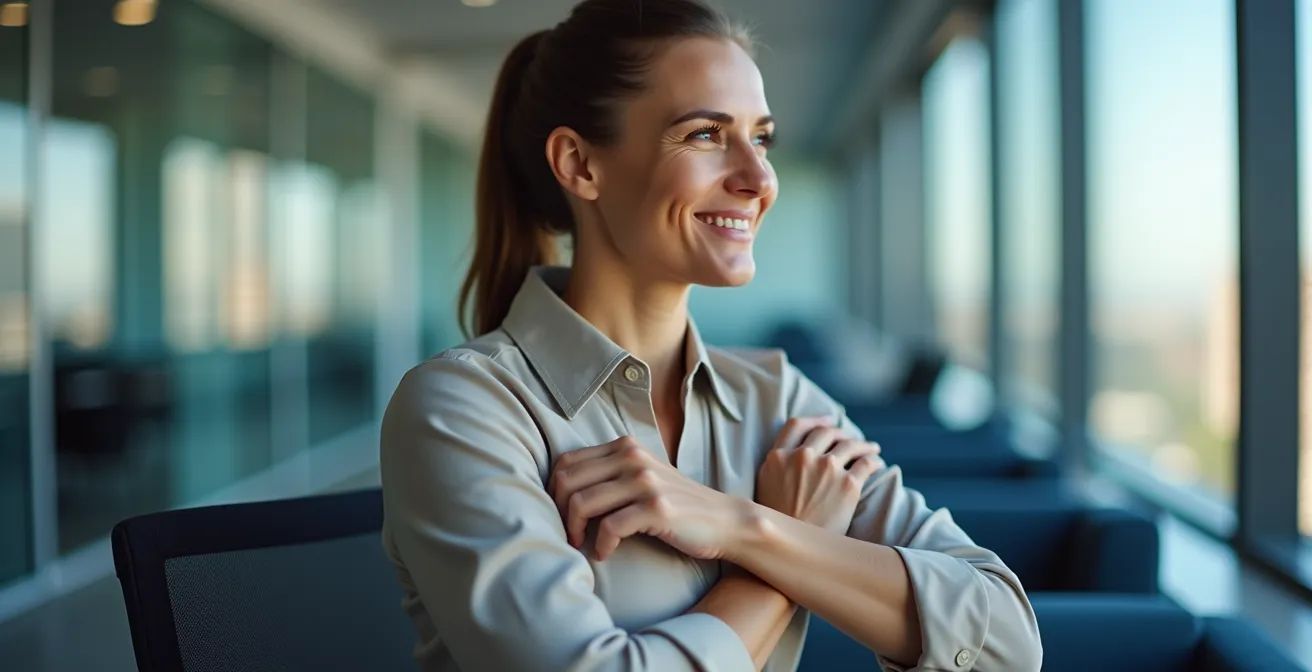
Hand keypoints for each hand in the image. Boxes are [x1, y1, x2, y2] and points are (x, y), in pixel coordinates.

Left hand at [548, 436, 748, 560]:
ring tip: (581, 545)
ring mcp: (645, 481)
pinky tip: (605, 554)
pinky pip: (610, 527)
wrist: (723, 520)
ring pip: (583, 503)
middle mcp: (633, 457)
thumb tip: (562, 490)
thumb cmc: (677, 504)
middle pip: (568, 481)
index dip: (553, 491)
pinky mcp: (657, 508)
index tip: (559, 514)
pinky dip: (601, 545)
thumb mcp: (642, 476)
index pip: (567, 462)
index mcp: (625, 446)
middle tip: (568, 534)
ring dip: (575, 531)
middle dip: (559, 512)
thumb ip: (610, 473)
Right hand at [755, 417, 883, 533]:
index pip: (798, 425)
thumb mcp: (766, 486)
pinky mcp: (848, 485)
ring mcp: (826, 468)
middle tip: (851, 439)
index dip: (816, 420)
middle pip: (826, 433)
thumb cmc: (779, 522)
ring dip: (863, 444)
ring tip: (871, 448)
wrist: (791, 549)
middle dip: (842, 433)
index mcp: (779, 456)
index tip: (828, 422)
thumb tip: (792, 452)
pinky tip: (877, 463)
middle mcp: (802, 457)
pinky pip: (867, 463)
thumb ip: (777, 464)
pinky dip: (874, 460)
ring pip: (850, 444)